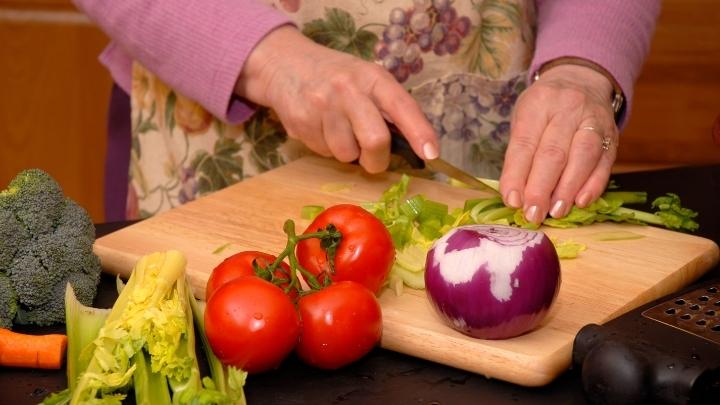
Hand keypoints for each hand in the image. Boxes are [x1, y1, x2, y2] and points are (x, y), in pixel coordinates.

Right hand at [235, 25, 438, 172]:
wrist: (286, 65)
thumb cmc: (338, 77)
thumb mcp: (367, 80)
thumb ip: (389, 108)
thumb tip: (416, 146)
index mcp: (372, 77)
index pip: (402, 106)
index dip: (419, 132)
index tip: (432, 153)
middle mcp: (348, 90)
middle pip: (375, 140)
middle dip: (377, 160)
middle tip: (373, 158)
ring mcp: (322, 107)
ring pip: (347, 154)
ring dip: (348, 152)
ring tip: (339, 131)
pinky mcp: (302, 124)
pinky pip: (324, 153)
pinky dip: (327, 148)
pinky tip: (321, 128)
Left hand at [499, 63, 618, 223]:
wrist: (581, 80)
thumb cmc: (544, 108)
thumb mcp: (524, 119)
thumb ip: (520, 155)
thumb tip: (516, 196)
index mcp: (538, 104)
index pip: (525, 144)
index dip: (517, 175)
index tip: (512, 201)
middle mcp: (568, 109)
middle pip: (553, 153)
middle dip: (541, 188)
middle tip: (533, 214)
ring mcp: (594, 121)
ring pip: (582, 158)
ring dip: (567, 190)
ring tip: (555, 212)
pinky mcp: (612, 136)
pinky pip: (604, 163)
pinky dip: (593, 185)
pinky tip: (581, 202)